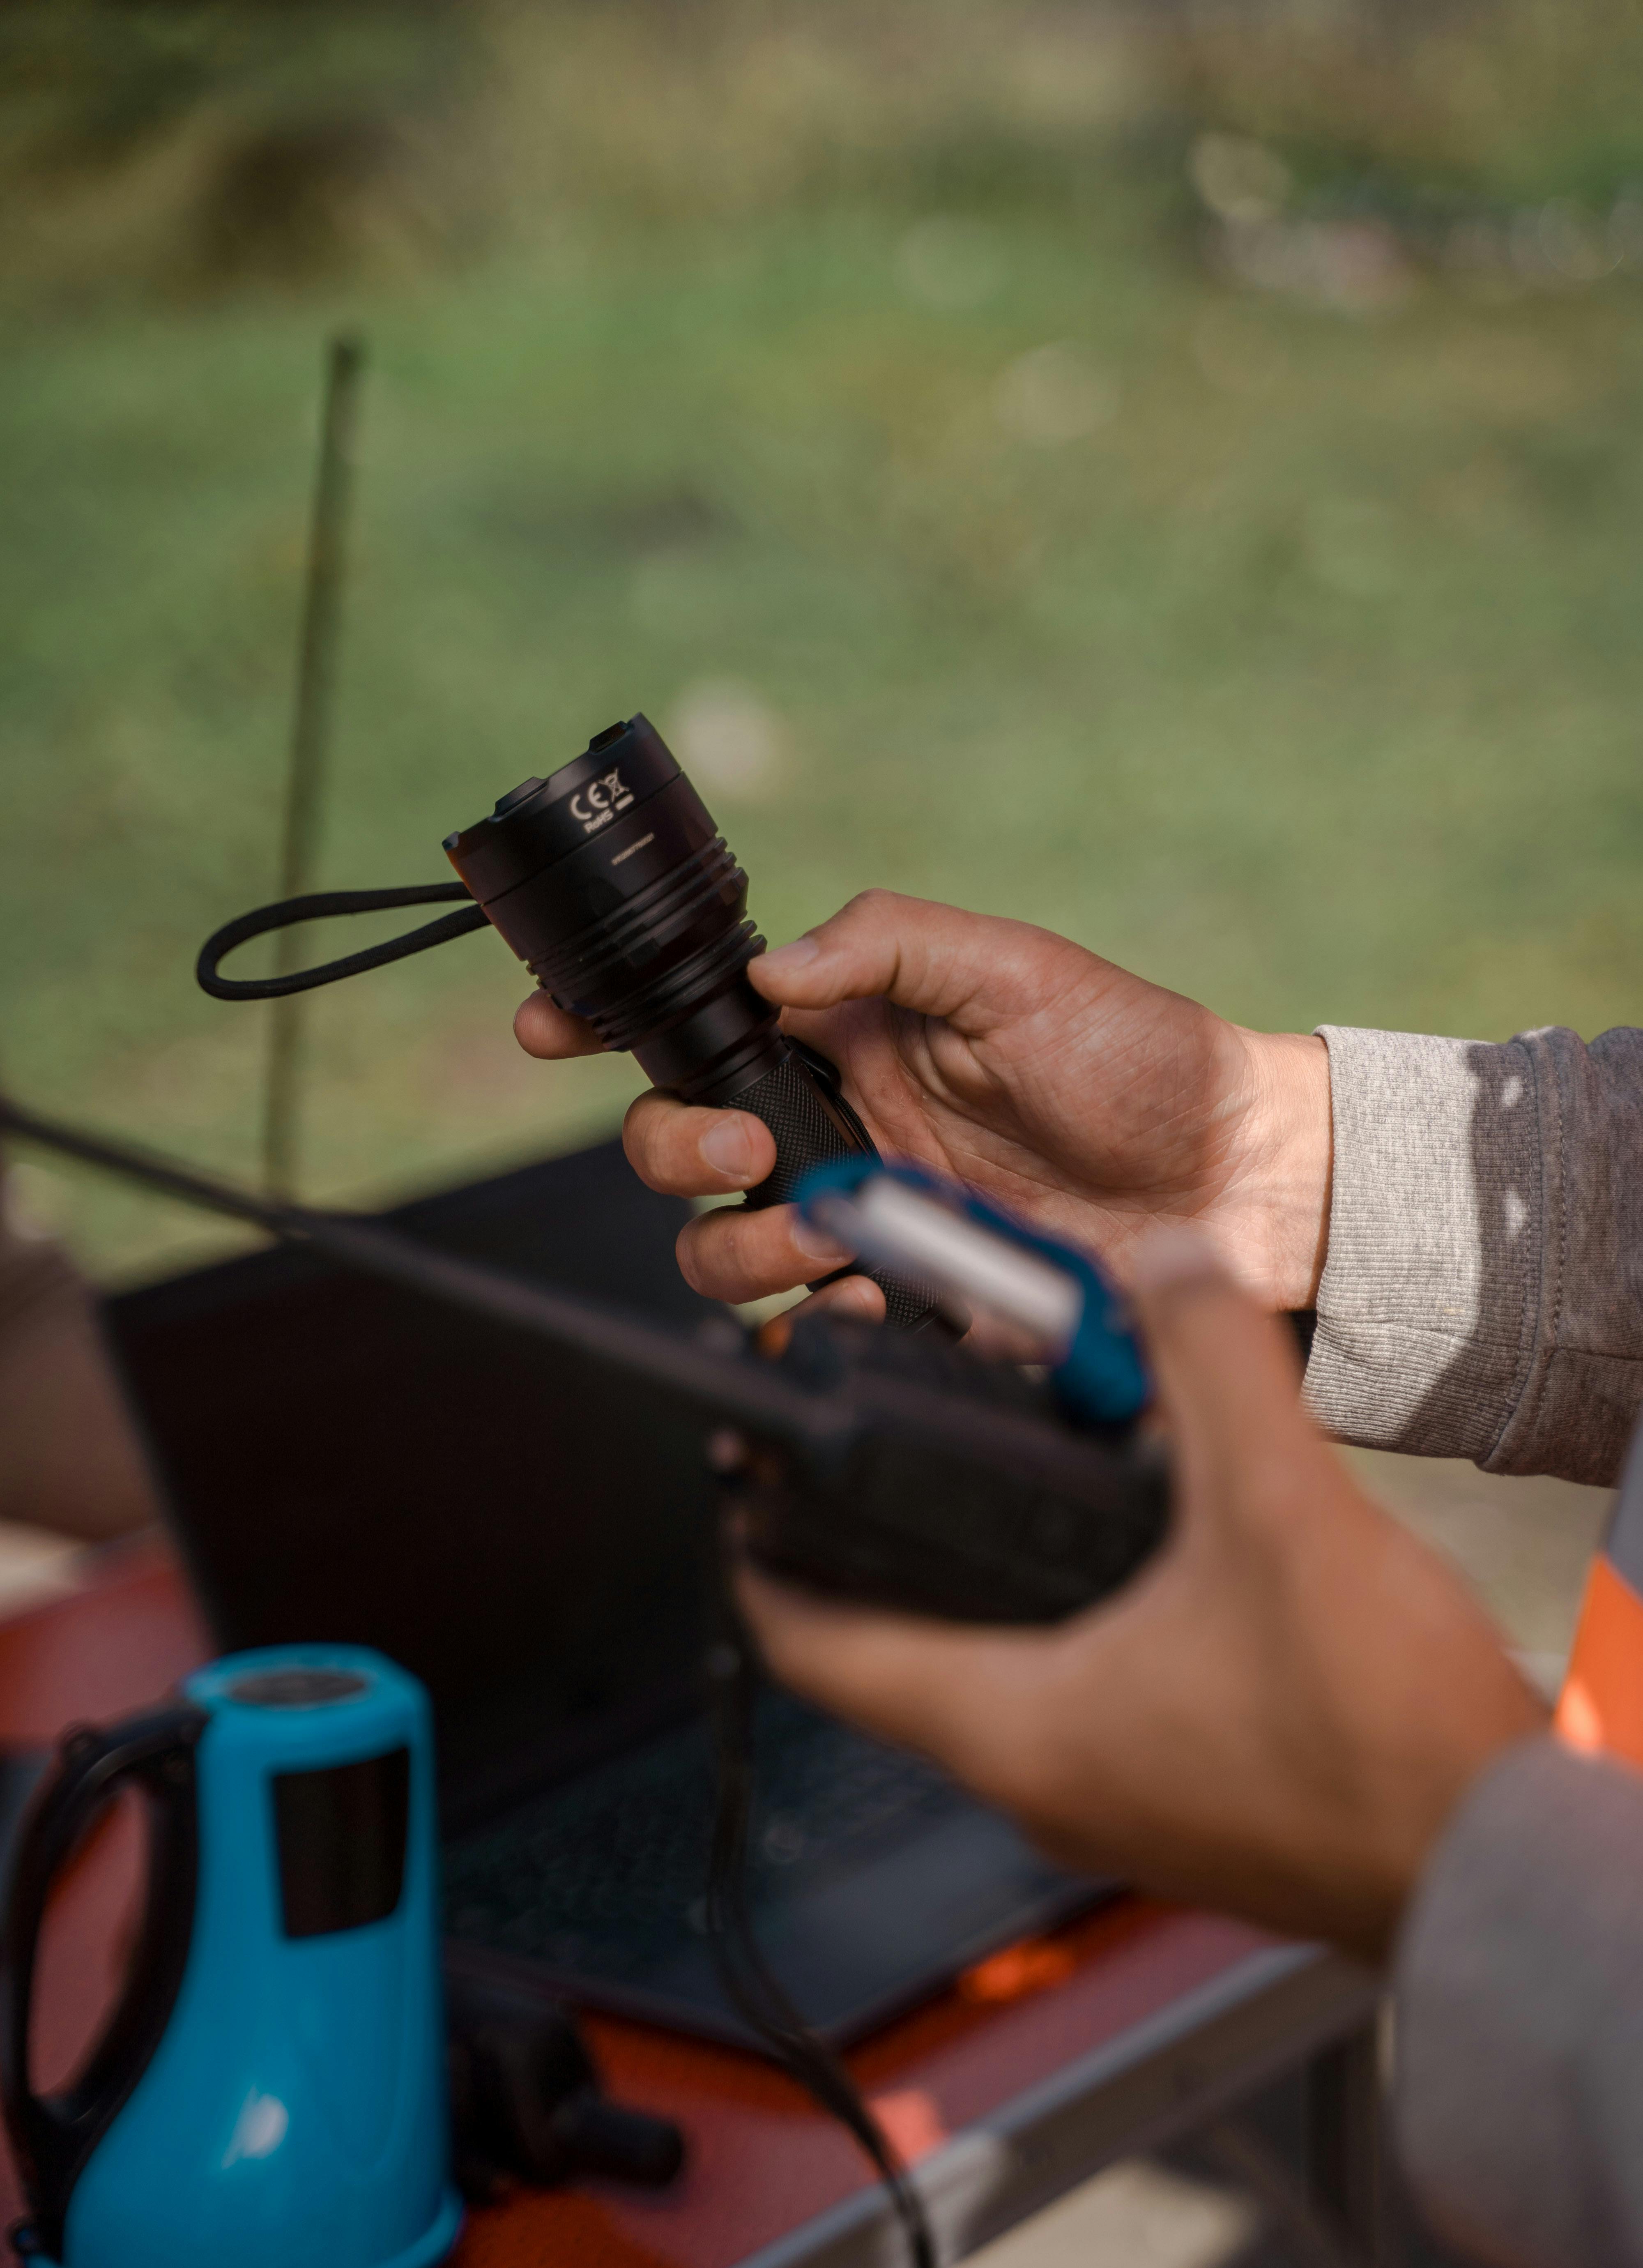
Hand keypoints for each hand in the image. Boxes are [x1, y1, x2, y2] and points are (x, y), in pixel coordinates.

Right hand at [515, 891, 1332, 1320]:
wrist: (1234, 1180)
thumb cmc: (1138, 1057)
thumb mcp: (1014, 969)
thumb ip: (885, 947)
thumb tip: (769, 973)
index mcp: (848, 1033)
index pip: (699, 1023)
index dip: (608, 1026)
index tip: (549, 1028)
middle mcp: (836, 1124)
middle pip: (678, 1146)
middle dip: (675, 1149)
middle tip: (743, 1152)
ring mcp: (863, 1216)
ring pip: (719, 1244)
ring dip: (741, 1242)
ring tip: (826, 1231)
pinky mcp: (903, 1295)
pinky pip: (808, 1320)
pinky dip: (817, 1312)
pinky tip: (874, 1289)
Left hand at [736, 1232, 1546, 1960]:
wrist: (1489, 1869)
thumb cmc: (1380, 1747)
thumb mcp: (1282, 1510)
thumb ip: (1211, 1365)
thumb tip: (1164, 1262)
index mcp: (1015, 1725)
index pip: (816, 1648)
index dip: (757, 1560)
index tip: (737, 1494)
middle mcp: (1038, 1777)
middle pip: (897, 1651)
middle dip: (879, 1544)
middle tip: (878, 1448)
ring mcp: (1107, 1794)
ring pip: (992, 1667)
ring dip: (982, 1573)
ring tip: (1000, 1473)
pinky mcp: (1173, 1790)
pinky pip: (1075, 1686)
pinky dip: (1066, 1607)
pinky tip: (1130, 1546)